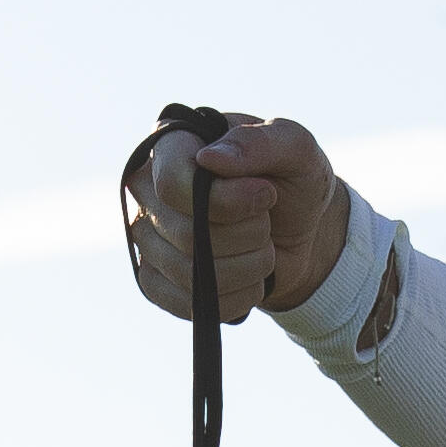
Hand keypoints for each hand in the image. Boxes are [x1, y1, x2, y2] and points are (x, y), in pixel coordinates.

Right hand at [122, 113, 353, 325]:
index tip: (266, 195)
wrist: (300, 230)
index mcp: (172, 144)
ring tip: (264, 248)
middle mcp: (146, 189)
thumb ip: (258, 142)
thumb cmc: (293, 179)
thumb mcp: (295, 148)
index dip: (225, 201)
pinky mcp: (155, 280)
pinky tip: (252, 279)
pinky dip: (235, 298)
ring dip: (247, 268)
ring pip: (188, 274)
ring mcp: (145, 237)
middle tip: (268, 222)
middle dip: (248, 235)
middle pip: (186, 234)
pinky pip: (185, 304)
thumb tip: (209, 159)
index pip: (173, 183)